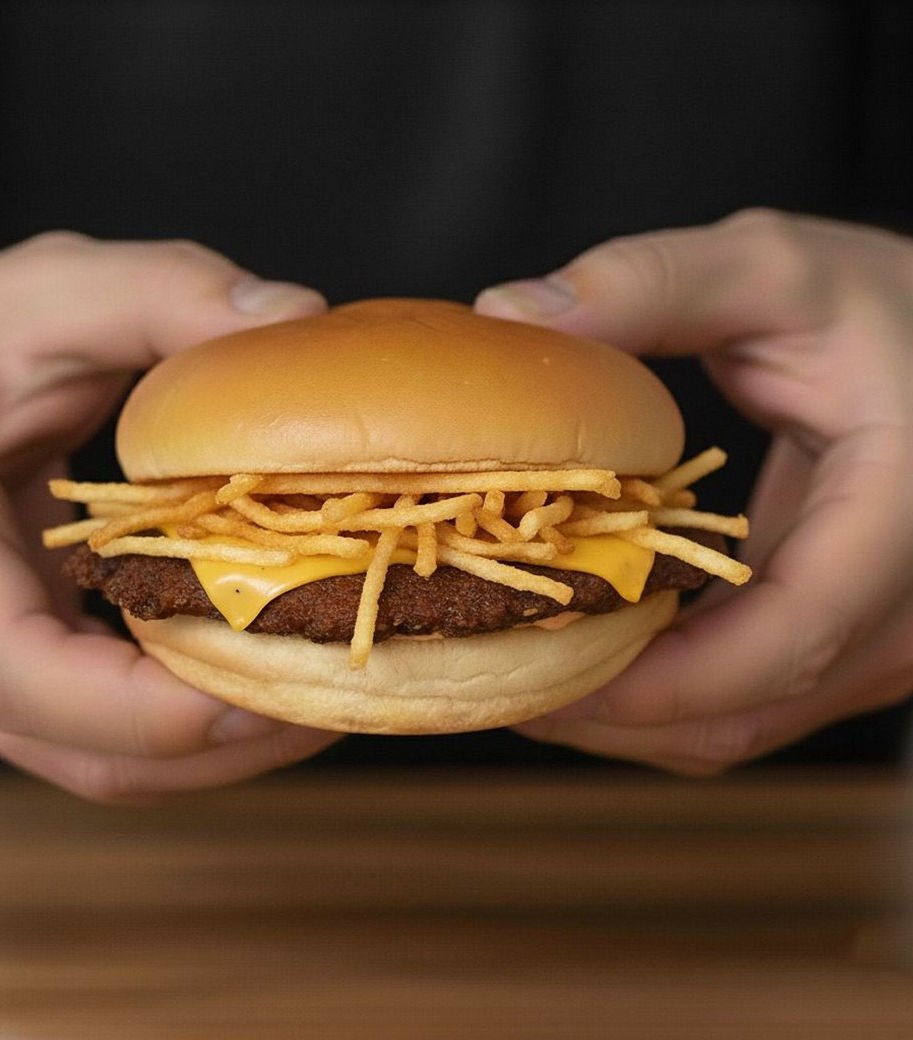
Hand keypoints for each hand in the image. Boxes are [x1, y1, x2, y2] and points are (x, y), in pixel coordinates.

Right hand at [0, 233, 341, 800]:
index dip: (147, 707)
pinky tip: (259, 680)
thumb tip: (298, 319)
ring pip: (93, 760)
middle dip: (215, 741)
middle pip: (74, 744)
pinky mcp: (7, 673)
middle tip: (333, 698)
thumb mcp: (55, 288)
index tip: (271, 689)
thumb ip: (171, 292)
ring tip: (318, 696)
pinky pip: (97, 736)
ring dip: (214, 751)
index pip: (16, 668)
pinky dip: (185, 728)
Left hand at [477, 209, 912, 772]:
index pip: (782, 638)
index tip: (540, 678)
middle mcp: (907, 607)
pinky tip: (589, 650)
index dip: (653, 680)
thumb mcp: (769, 270)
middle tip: (497, 672)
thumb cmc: (874, 306)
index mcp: (902, 517)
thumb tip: (509, 310)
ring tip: (523, 667)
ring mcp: (881, 641)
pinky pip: (743, 703)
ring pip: (736, 725)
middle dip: (609, 709)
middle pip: (741, 711)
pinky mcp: (842, 646)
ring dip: (624, 714)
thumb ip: (647, 286)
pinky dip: (659, 696)